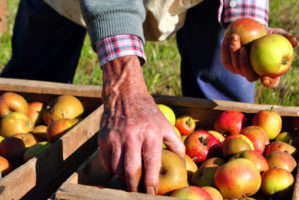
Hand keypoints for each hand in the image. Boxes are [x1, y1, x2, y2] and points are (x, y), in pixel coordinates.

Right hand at [98, 55, 184, 193]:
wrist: (125, 96)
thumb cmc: (148, 113)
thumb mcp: (166, 126)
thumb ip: (176, 145)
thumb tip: (183, 164)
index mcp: (151, 134)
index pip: (151, 165)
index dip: (151, 184)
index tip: (152, 194)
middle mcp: (132, 136)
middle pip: (131, 171)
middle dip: (135, 187)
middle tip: (138, 193)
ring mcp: (115, 138)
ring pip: (117, 168)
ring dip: (124, 177)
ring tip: (131, 176)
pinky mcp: (103, 139)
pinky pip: (106, 162)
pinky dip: (113, 168)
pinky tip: (120, 164)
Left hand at [221, 26, 296, 87]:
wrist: (249, 31)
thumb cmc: (266, 34)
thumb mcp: (276, 34)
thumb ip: (285, 37)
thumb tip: (294, 41)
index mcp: (268, 72)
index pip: (271, 82)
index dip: (269, 83)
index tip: (266, 77)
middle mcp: (254, 74)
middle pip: (249, 76)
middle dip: (244, 63)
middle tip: (245, 48)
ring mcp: (240, 71)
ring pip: (236, 67)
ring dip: (234, 52)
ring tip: (235, 37)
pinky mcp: (229, 65)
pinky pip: (226, 60)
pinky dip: (225, 50)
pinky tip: (227, 39)